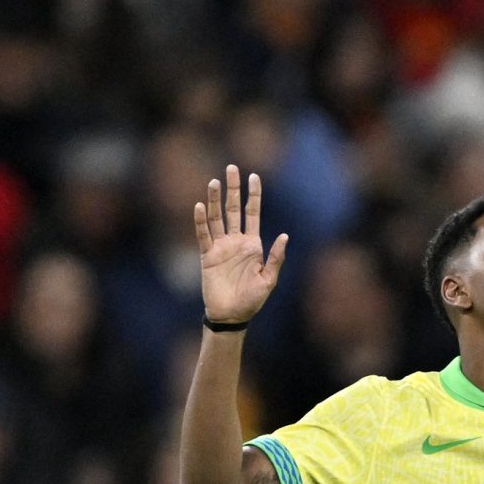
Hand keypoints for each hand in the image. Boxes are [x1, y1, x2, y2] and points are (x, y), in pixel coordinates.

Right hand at [192, 164, 288, 327]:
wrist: (232, 316)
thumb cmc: (252, 300)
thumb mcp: (268, 280)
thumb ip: (275, 258)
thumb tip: (284, 235)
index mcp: (253, 245)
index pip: (253, 214)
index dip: (254, 195)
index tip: (254, 176)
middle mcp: (236, 241)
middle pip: (234, 209)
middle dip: (233, 189)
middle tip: (232, 168)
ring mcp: (220, 247)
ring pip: (216, 218)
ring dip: (214, 200)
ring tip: (213, 182)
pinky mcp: (207, 256)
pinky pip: (203, 235)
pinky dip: (201, 221)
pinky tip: (199, 206)